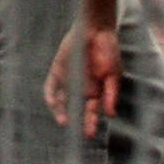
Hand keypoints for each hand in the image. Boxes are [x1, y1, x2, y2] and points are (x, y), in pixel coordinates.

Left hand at [46, 19, 122, 137]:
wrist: (96, 30)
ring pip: (61, 100)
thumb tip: (111, 114)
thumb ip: (111, 94)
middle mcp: (81, 88)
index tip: (90, 134)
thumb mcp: (113, 74)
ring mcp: (68, 80)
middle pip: (77, 109)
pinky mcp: (58, 70)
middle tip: (78, 133)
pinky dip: (50, 94)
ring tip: (63, 121)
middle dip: (78, 121)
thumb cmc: (109, 52)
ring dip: (60, 111)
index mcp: (96, 91)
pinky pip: (51, 85)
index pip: (92, 111)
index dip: (92, 123)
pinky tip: (52, 102)